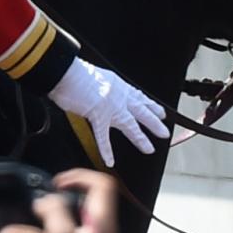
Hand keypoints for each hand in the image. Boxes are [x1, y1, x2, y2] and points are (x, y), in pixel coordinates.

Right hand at [46, 58, 167, 168]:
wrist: (67, 72)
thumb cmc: (75, 72)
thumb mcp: (95, 76)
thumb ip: (100, 86)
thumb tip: (97, 92)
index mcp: (117, 85)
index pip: (138, 97)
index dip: (151, 105)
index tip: (160, 112)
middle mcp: (118, 96)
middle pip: (141, 111)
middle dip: (154, 123)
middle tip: (164, 133)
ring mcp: (111, 107)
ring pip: (131, 125)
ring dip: (141, 138)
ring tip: (149, 148)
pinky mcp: (98, 116)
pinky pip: (104, 137)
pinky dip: (106, 150)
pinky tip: (109, 161)